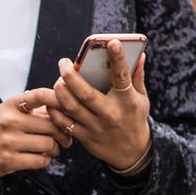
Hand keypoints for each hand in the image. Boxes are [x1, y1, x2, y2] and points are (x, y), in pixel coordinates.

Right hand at [0, 89, 66, 182]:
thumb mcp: (7, 113)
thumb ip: (33, 110)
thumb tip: (63, 107)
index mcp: (10, 104)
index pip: (40, 95)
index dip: (60, 99)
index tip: (71, 106)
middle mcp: (9, 120)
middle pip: (52, 124)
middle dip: (64, 133)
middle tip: (66, 138)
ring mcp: (8, 141)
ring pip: (49, 144)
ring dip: (55, 149)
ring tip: (51, 149)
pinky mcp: (9, 160)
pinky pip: (41, 161)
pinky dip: (46, 160)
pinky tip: (41, 158)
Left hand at [49, 42, 152, 172]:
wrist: (132, 153)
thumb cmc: (135, 118)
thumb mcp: (142, 99)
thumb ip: (137, 77)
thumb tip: (139, 54)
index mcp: (128, 101)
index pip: (122, 77)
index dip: (118, 59)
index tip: (111, 42)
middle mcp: (111, 114)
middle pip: (85, 93)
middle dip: (71, 75)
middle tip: (64, 62)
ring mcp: (96, 127)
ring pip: (71, 106)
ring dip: (60, 90)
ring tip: (59, 79)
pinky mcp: (85, 137)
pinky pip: (63, 123)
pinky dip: (55, 110)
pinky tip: (53, 99)